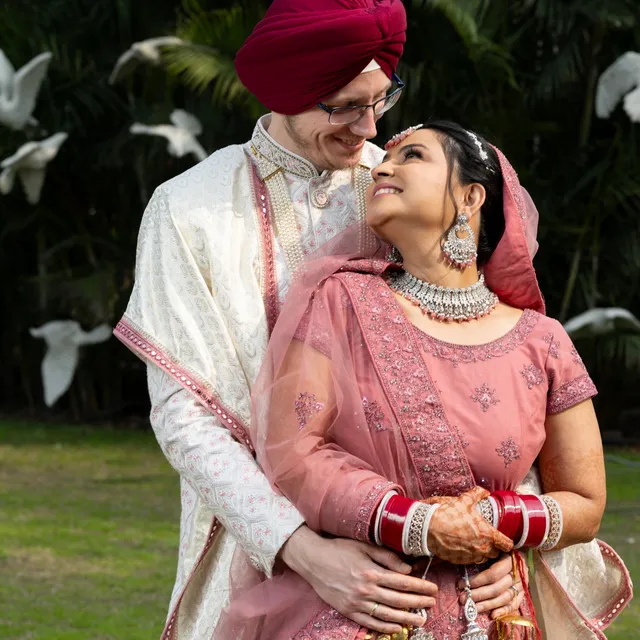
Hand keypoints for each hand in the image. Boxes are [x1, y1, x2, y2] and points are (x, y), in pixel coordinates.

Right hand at [280, 526, 436, 635]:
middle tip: (431, 603)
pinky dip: (386, 627)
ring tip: (421, 618)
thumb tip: (407, 569)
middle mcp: (365, 590)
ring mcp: (356, 603)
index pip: (402, 582)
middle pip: (399, 599)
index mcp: (371, 572)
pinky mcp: (348, 611)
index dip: (420, 587)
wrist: (313, 560)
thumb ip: (386, 557)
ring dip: (407, 617)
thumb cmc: (339, 549)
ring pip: (388, 614)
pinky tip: (397, 627)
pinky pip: (370, 622)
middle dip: (418, 602)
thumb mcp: (363, 546)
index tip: (432, 588)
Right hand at [425, 486, 513, 563]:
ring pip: (485, 558)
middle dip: (495, 546)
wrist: (430, 529)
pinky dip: (471, 555)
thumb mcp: (464, 500)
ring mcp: (472, 556)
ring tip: (476, 542)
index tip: (505, 538)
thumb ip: (477, 494)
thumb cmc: (449, 514)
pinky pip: (472, 561)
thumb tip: (485, 492)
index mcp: (487, 534)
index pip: (507, 544)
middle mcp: (482, 548)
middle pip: (497, 553)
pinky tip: (465, 546)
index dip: (508, 541)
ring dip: (484, 552)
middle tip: (488, 538)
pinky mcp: (461, 561)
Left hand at [457, 553, 525, 618]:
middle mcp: (517, 574)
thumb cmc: (500, 547)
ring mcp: (521, 585)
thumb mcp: (493, 546)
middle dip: (478, 595)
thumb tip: (465, 561)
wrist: (519, 550)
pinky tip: (492, 616)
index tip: (461, 584)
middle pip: (496, 588)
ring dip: (487, 605)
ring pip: (504, 598)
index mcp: (510, 559)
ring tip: (472, 608)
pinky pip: (514, 604)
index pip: (492, 574)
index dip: (476, 581)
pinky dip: (503, 611)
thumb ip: (484, 554)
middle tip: (463, 598)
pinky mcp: (522, 593)